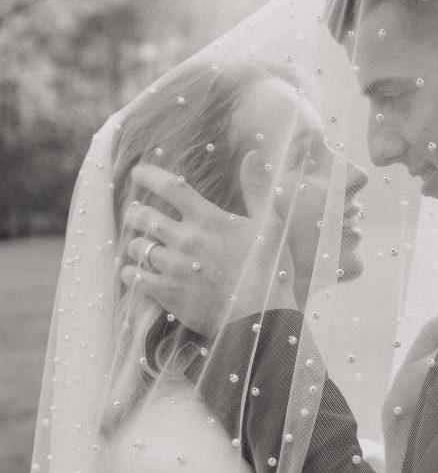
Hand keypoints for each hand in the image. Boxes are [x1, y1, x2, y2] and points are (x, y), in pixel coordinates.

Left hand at [119, 164, 296, 336]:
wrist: (264, 317)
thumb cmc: (270, 270)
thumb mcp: (272, 224)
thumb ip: (258, 188)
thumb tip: (253, 154)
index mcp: (208, 219)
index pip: (169, 186)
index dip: (149, 175)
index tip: (137, 172)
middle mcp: (186, 239)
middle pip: (143, 215)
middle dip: (136, 212)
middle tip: (137, 214)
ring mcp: (174, 267)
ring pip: (136, 246)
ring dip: (136, 245)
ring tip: (141, 247)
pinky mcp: (168, 294)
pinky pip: (135, 277)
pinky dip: (131, 273)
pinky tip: (136, 273)